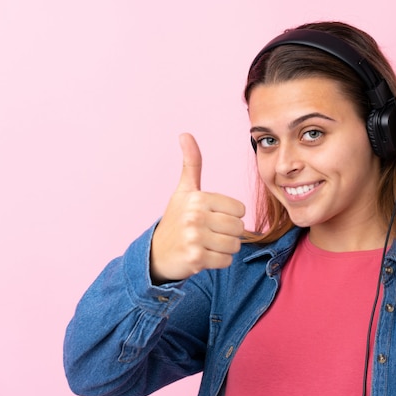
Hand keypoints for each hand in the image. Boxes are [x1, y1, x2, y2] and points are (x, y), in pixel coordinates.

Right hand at [150, 133, 245, 282]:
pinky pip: (226, 261)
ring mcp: (195, 238)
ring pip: (234, 246)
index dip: (230, 216)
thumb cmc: (176, 219)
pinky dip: (218, 261)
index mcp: (198, 198)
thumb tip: (185, 134)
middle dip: (229, 234)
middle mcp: (196, 216)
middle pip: (239, 228)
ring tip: (207, 244)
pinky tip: (204, 256)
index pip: (240, 210)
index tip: (212, 218)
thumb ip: (191, 164)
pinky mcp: (196, 258)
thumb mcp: (184, 190)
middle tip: (210, 234)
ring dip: (224, 249)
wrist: (155, 253)